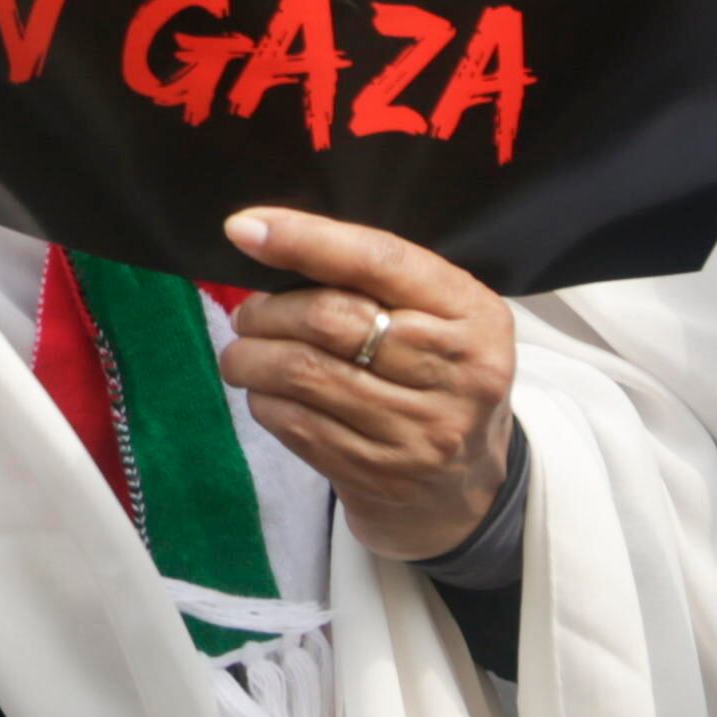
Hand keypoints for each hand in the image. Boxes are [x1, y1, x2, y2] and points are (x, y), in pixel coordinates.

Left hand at [209, 208, 521, 564]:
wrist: (460, 487)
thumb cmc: (435, 376)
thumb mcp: (436, 318)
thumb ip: (373, 280)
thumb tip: (263, 238)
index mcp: (473, 314)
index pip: (379, 260)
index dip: (306, 239)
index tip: (244, 228)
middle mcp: (458, 372)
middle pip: (331, 319)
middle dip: (269, 312)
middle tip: (247, 315)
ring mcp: (419, 430)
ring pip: (304, 373)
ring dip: (251, 358)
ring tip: (243, 354)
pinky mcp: (379, 473)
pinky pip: (296, 424)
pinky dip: (263, 400)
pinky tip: (265, 393)